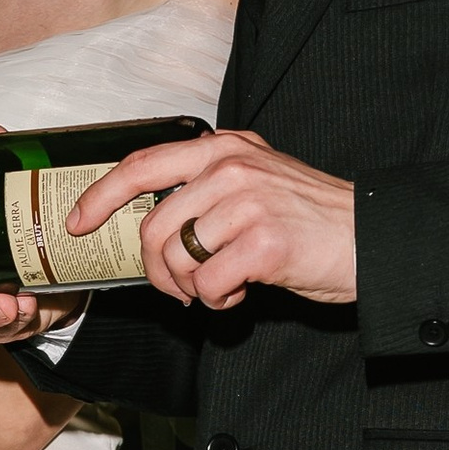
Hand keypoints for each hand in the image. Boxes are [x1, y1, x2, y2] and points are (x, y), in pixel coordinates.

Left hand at [72, 125, 357, 309]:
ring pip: (177, 259)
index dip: (101, 195)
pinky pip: (207, 284)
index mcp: (226, 148)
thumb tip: (150, 228)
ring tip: (221, 287)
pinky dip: (218, 301)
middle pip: (152, 227)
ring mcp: (248, 202)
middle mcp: (233, 167)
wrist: (372, 238)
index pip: (144, 163)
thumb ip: (209, 188)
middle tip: (178, 290)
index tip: (77, 223)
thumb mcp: (258, 182)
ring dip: (190, 289)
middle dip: (155, 272)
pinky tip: (243, 292)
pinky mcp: (263, 241)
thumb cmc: (312, 219)